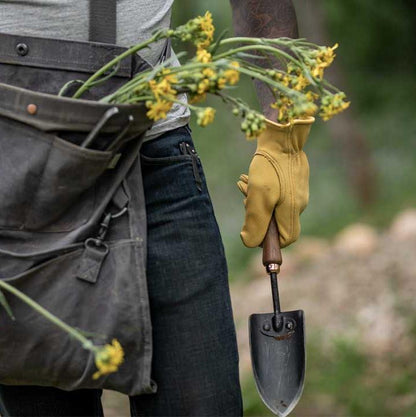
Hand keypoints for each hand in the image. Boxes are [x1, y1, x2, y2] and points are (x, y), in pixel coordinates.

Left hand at [237, 117, 313, 247]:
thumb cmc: (270, 167)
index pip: (286, 239)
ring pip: (274, 205)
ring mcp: (297, 191)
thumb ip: (255, 221)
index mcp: (292, 211)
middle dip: (257, 214)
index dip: (269, 240)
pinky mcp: (293, 180)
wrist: (282, 136)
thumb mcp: (258, 196)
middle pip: (276, 222)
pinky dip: (261, 189)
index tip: (253, 227)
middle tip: (246, 198)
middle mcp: (298, 204)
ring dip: (256, 198)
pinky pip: (277, 192)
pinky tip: (250, 177)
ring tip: (244, 183)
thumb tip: (249, 242)